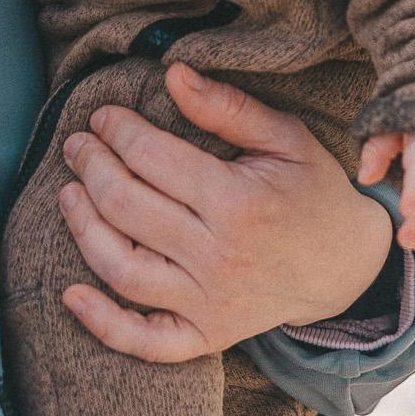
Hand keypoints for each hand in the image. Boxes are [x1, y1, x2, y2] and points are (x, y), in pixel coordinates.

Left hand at [58, 57, 393, 364]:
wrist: (345, 266)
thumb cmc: (312, 194)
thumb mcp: (285, 140)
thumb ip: (227, 108)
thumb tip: (172, 74)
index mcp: (238, 202)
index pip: (152, 159)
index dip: (117, 131)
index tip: (102, 117)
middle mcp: (219, 256)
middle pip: (127, 207)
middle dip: (91, 167)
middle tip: (77, 147)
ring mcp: (209, 302)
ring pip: (122, 269)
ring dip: (83, 228)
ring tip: (69, 194)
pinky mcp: (205, 335)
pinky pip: (145, 340)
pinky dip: (104, 324)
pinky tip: (71, 295)